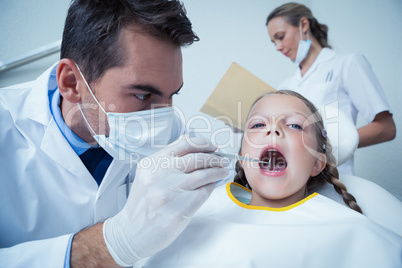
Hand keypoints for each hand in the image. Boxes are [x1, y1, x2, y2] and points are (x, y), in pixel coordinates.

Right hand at [103, 135, 228, 265]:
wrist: (132, 232)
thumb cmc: (144, 202)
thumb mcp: (149, 174)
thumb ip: (169, 160)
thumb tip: (198, 148)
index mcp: (152, 163)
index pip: (183, 144)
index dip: (203, 143)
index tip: (213, 146)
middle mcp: (160, 175)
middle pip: (197, 158)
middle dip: (214, 158)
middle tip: (222, 161)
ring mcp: (170, 193)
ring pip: (203, 175)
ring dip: (217, 171)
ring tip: (223, 171)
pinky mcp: (179, 210)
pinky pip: (203, 192)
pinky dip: (211, 186)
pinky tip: (212, 185)